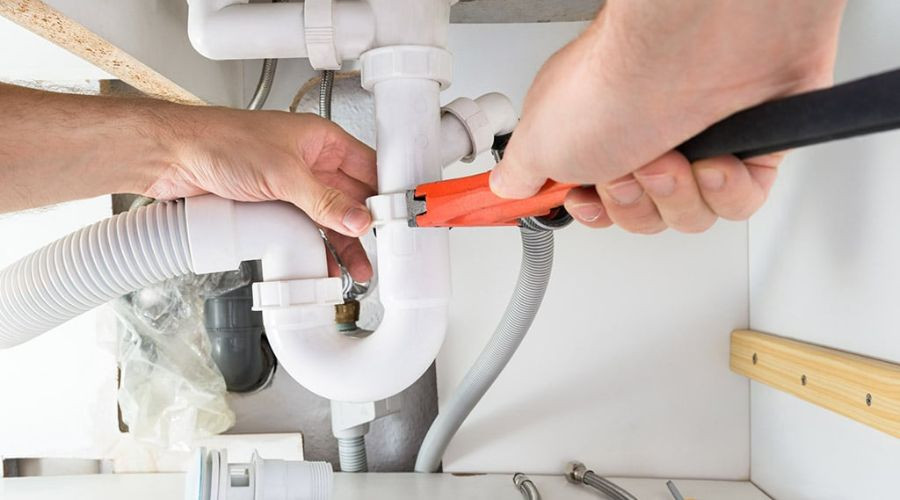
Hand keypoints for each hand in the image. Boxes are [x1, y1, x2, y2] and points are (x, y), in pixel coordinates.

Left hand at [145, 108, 375, 279]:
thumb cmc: (220, 142)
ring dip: (342, 243)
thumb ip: (324, 201)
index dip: (385, 193)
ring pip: (328, 218)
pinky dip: (315, 247)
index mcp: (321, 140)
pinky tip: (323, 264)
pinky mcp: (272, 205)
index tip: (399, 220)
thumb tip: (359, 219)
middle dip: (366, 228)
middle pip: (351, 198)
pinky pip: (303, 229)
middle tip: (382, 254)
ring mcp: (291, 185)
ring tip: (355, 271)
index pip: (368, 167)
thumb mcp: (283, 174)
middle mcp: (310, 161)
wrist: (171, 155)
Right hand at [490, 0, 845, 232]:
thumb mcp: (537, 141)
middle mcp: (644, 136)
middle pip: (639, 216)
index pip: (590, 197)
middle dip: (633, 203)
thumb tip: (507, 185)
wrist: (693, 48)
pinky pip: (737, 203)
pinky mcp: (748, 147)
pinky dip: (725, 190)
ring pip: (687, 215)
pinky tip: (716, 159)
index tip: (581, 198)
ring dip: (676, 195)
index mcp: (594, 133)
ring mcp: (696, 141)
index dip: (587, 209)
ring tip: (673, 157)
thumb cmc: (618, 81)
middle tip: (630, 169)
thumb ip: (519, 172)